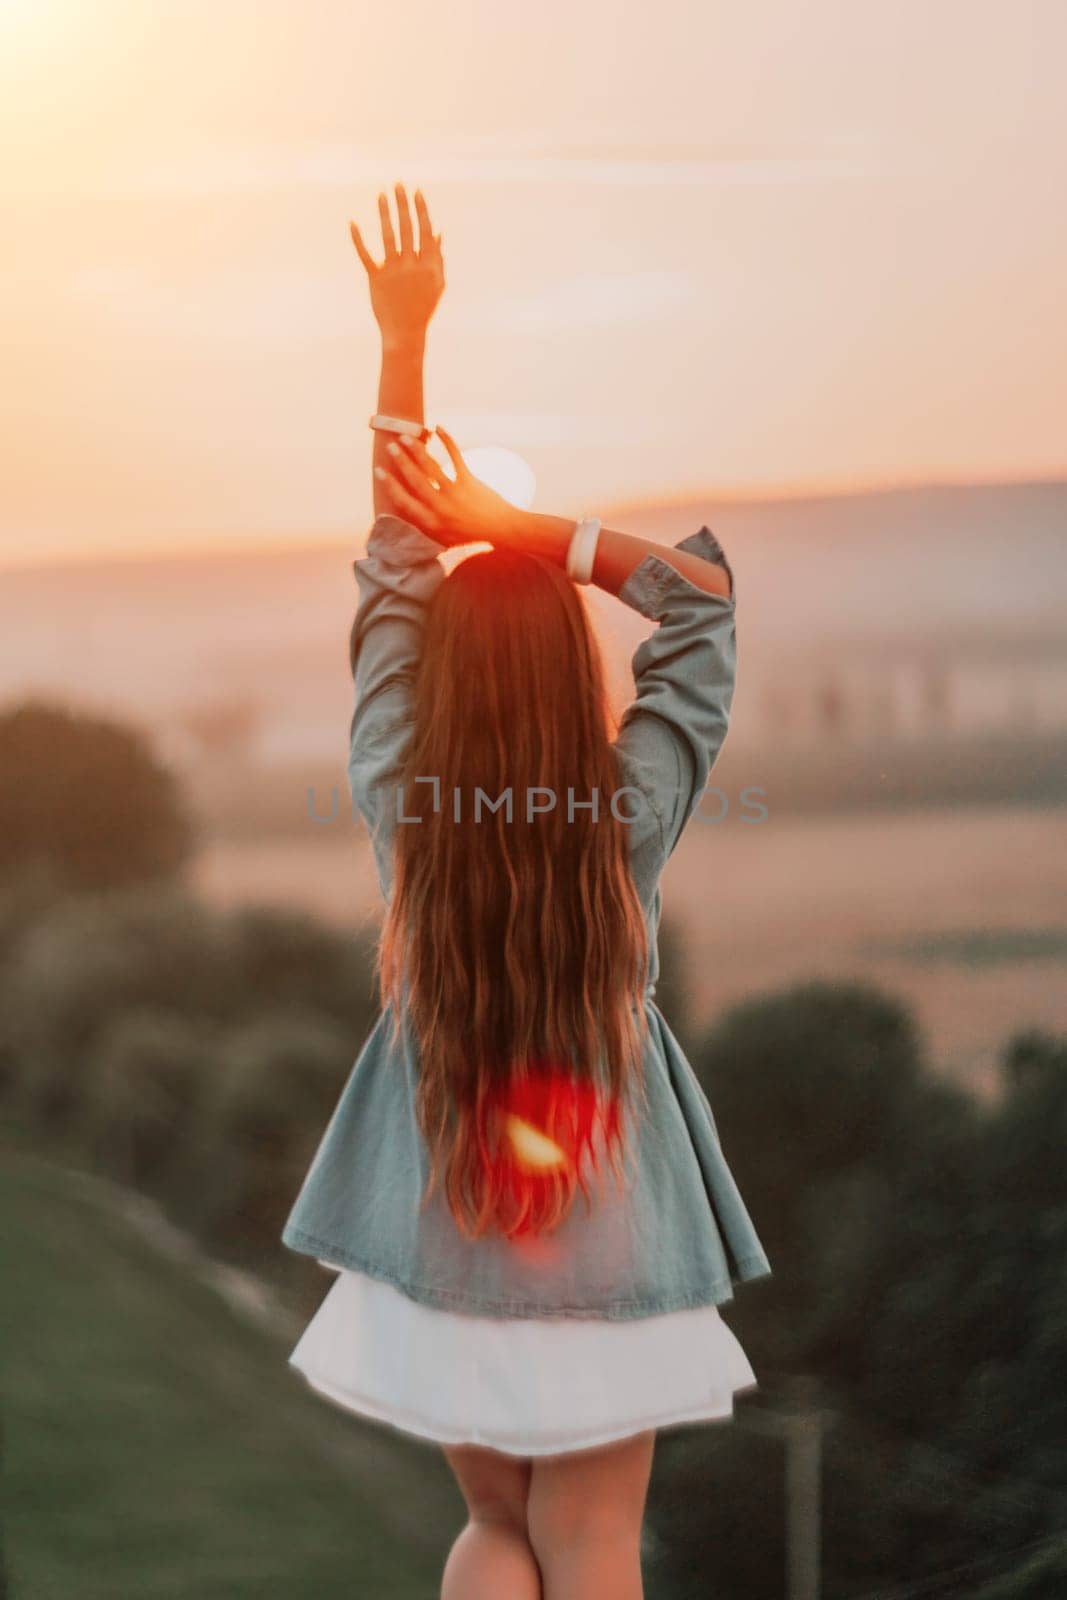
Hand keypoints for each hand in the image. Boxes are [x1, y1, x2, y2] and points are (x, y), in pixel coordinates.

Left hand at [350, 184, 444, 346]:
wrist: (405, 333)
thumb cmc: (423, 307)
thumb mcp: (436, 283)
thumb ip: (437, 258)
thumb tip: (437, 233)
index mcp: (429, 265)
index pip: (425, 230)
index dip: (421, 210)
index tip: (416, 192)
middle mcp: (412, 265)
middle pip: (407, 228)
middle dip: (403, 204)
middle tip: (398, 184)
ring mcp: (393, 271)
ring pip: (388, 236)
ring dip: (385, 213)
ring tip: (381, 195)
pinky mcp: (376, 279)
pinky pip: (366, 255)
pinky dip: (358, 239)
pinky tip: (352, 222)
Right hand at [375, 427, 521, 547]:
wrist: (502, 532)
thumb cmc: (472, 538)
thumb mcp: (444, 540)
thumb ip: (426, 527)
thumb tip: (407, 517)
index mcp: (430, 522)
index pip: (403, 501)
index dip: (389, 484)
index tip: (378, 470)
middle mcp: (440, 507)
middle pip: (415, 479)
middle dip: (400, 461)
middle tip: (390, 446)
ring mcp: (455, 493)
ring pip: (431, 466)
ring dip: (416, 449)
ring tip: (405, 436)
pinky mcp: (469, 482)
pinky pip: (455, 456)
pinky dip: (447, 440)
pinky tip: (438, 428)